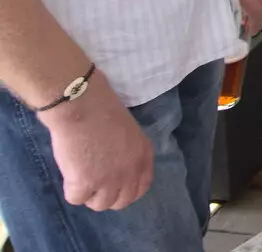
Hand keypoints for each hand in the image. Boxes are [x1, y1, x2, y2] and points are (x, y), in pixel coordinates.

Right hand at [40, 76, 153, 210]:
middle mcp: (131, 171)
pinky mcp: (86, 183)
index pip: (141, 188)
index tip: (113, 189)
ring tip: (80, 176)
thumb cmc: (102, 110)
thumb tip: (115, 171)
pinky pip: (76, 199)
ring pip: (99, 204)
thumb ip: (127, 153)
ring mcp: (110, 180)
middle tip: (92, 184)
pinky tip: (70, 173)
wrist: (83, 105)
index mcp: (143, 156)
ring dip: (89, 195)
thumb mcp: (128, 133)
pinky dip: (71, 189)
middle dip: (106, 196)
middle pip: (121, 201)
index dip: (126, 192)